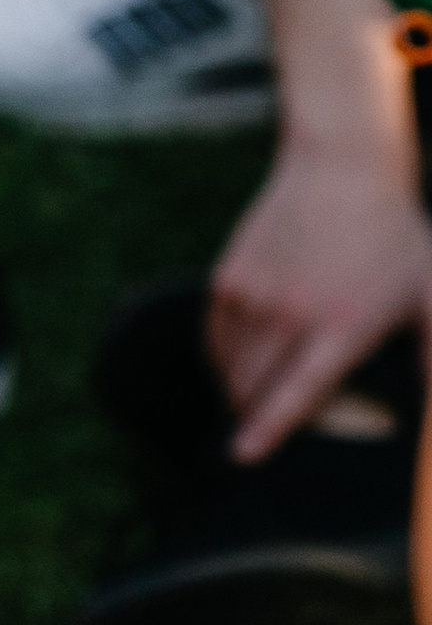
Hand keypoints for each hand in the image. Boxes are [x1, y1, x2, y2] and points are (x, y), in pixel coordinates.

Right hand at [208, 140, 431, 459]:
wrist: (343, 170)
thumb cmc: (396, 238)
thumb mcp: (430, 298)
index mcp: (343, 325)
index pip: (297, 391)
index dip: (267, 428)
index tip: (243, 455)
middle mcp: (292, 313)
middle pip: (254, 387)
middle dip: (253, 416)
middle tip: (260, 428)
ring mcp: (255, 294)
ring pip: (230, 366)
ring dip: (237, 391)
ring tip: (249, 400)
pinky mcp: (230, 277)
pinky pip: (215, 336)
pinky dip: (221, 359)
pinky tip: (237, 363)